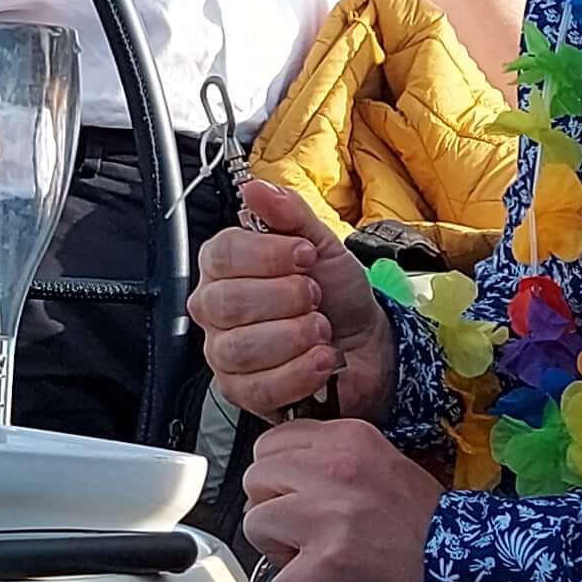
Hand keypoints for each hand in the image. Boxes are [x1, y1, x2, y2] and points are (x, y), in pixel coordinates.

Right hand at [190, 175, 391, 417]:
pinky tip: (321, 361)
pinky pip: (257, 387)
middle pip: (227, 302)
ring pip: (239, 347)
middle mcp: (215, 309)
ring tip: (321, 330)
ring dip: (293, 336)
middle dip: (285, 298)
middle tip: (315, 296)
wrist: (367, 344)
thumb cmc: (337, 294)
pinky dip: (298, 372)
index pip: (221, 255)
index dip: (267, 255)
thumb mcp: (321, 245)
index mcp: (225, 266)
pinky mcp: (241, 393)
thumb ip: (289, 214)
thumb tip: (254, 188)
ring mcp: (224, 353)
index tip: (305, 255)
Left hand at [239, 417, 439, 581]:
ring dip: (283, 555)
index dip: (281, 480)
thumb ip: (333, 465)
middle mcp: (336, 468)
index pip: (272, 443)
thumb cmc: (432, 532)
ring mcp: (330, 515)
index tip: (303, 501)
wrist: (474, 574)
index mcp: (350, 440)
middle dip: (275, 513)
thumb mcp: (384, 470)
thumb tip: (283, 480)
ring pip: (256, 526)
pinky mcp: (328, 564)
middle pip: (256, 480)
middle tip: (312, 537)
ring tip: (323, 564)